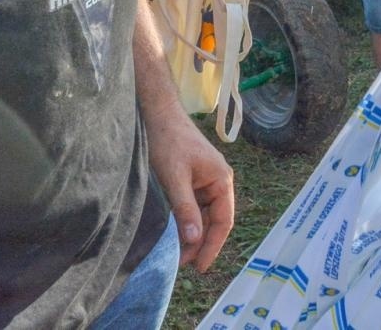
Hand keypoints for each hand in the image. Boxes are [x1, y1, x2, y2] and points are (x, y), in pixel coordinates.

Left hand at [142, 103, 234, 271]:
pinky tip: (174, 233)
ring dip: (192, 233)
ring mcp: (206, 180)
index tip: (199, 266)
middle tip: (182, 264)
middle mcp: (218, 182)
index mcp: (221, 180)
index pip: (223, 222)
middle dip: (201, 243)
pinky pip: (194, 206)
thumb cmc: (168, 141)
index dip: (212, 246)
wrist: (157, 114)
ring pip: (203, 215)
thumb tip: (193, 240)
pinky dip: (186, 221)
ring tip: (177, 253)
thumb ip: (185, 209)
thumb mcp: (174, 178)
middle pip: (214, 221)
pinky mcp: (192, 179)